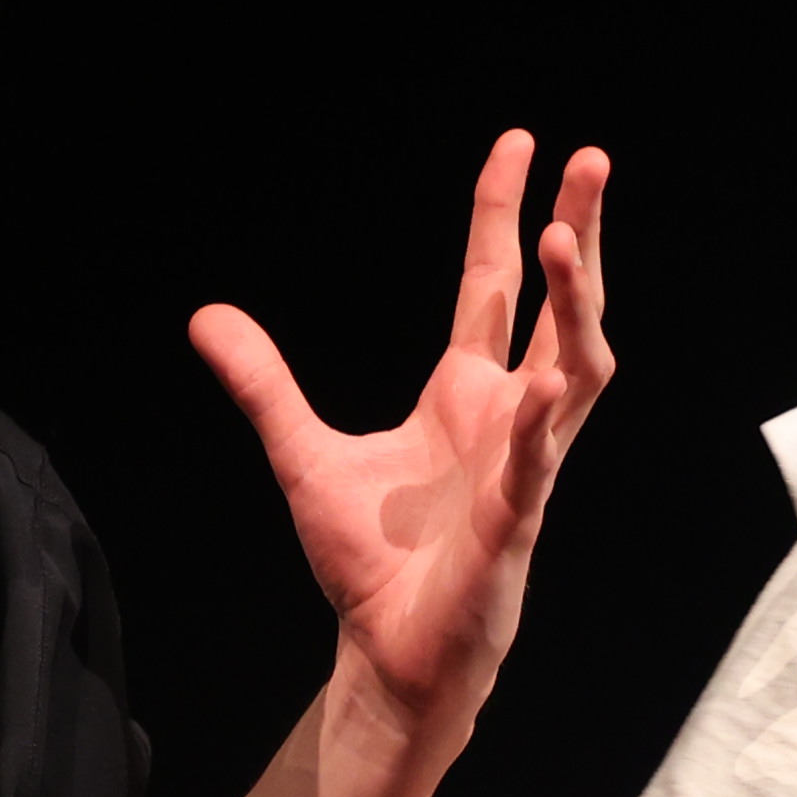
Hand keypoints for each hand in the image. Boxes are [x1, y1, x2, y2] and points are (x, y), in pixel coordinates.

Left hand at [189, 131, 614, 732]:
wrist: (391, 655)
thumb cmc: (371, 565)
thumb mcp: (302, 454)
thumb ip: (264, 385)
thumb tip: (205, 319)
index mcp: (466, 393)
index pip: (494, 283)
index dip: (505, 211)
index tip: (522, 142)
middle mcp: (509, 418)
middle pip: (558, 308)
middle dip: (577, 233)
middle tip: (591, 157)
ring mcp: (522, 468)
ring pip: (575, 372)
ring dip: (575, 308)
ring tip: (565, 241)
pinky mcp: (515, 527)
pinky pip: (537, 467)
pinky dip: (539, 426)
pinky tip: (544, 381)